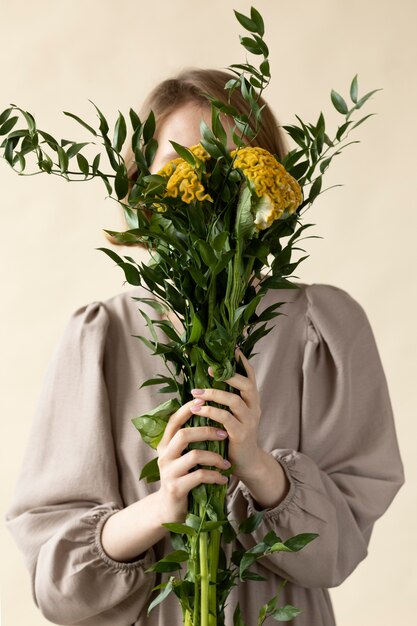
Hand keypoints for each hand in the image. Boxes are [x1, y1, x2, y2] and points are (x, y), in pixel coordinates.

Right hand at [156, 400, 229, 523]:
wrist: (169, 510)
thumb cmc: (181, 478)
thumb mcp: (181, 457)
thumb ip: (189, 441)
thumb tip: (208, 415)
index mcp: (165, 444)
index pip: (174, 421)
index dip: (188, 409)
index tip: (205, 400)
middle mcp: (164, 456)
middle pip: (184, 434)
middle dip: (207, 431)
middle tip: (225, 434)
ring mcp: (168, 472)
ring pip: (194, 455)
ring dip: (215, 457)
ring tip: (226, 463)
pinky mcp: (176, 488)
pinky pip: (200, 476)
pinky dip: (215, 476)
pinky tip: (223, 478)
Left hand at [190, 348, 261, 480]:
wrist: (246, 463)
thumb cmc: (234, 436)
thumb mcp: (233, 415)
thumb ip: (225, 400)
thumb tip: (204, 379)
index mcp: (253, 401)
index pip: (251, 377)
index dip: (243, 363)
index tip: (233, 349)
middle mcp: (254, 408)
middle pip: (247, 385)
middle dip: (228, 375)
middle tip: (208, 368)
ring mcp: (249, 421)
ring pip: (233, 401)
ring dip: (213, 394)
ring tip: (195, 392)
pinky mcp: (241, 434)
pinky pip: (225, 418)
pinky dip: (210, 411)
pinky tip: (197, 409)